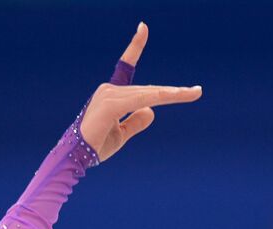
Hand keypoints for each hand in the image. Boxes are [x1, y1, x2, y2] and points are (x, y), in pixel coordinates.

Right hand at [79, 22, 202, 163]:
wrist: (75, 156)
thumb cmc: (96, 145)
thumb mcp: (122, 134)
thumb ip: (136, 121)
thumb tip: (151, 110)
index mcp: (113, 94)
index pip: (127, 66)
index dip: (135, 46)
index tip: (143, 27)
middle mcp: (110, 89)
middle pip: (149, 89)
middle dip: (174, 92)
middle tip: (198, 91)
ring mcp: (109, 95)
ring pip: (148, 94)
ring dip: (171, 96)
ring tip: (193, 93)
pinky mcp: (110, 105)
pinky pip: (138, 100)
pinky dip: (156, 97)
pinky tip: (171, 96)